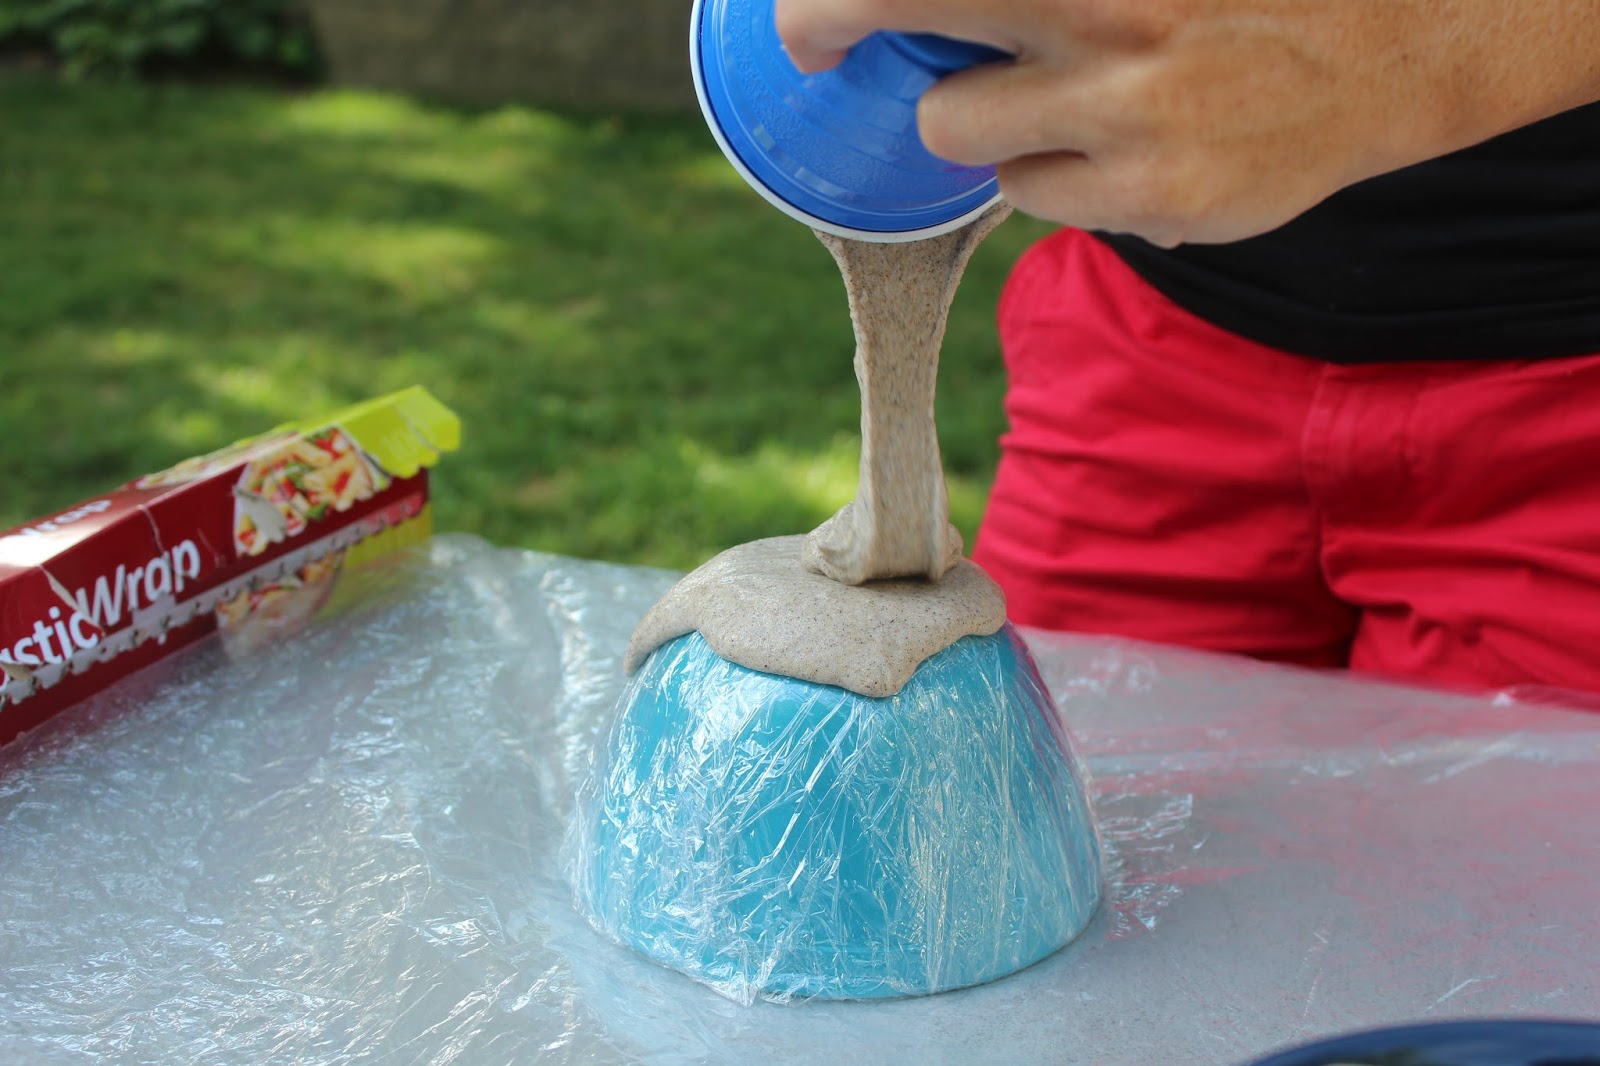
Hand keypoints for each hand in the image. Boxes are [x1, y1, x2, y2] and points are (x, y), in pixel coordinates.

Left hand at [776, 0, 1599, 245]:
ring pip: (956, 130)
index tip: (811, 20)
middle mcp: (1108, 10)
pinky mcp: (1154, 195)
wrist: (1391, 51)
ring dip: (978, 116)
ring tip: (1054, 93)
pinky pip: (1029, 195)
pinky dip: (1051, 174)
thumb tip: (920, 17)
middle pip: (912, 26)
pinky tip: (1120, 145)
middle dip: (839, 25)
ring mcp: (1131, 110)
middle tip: (821, 38)